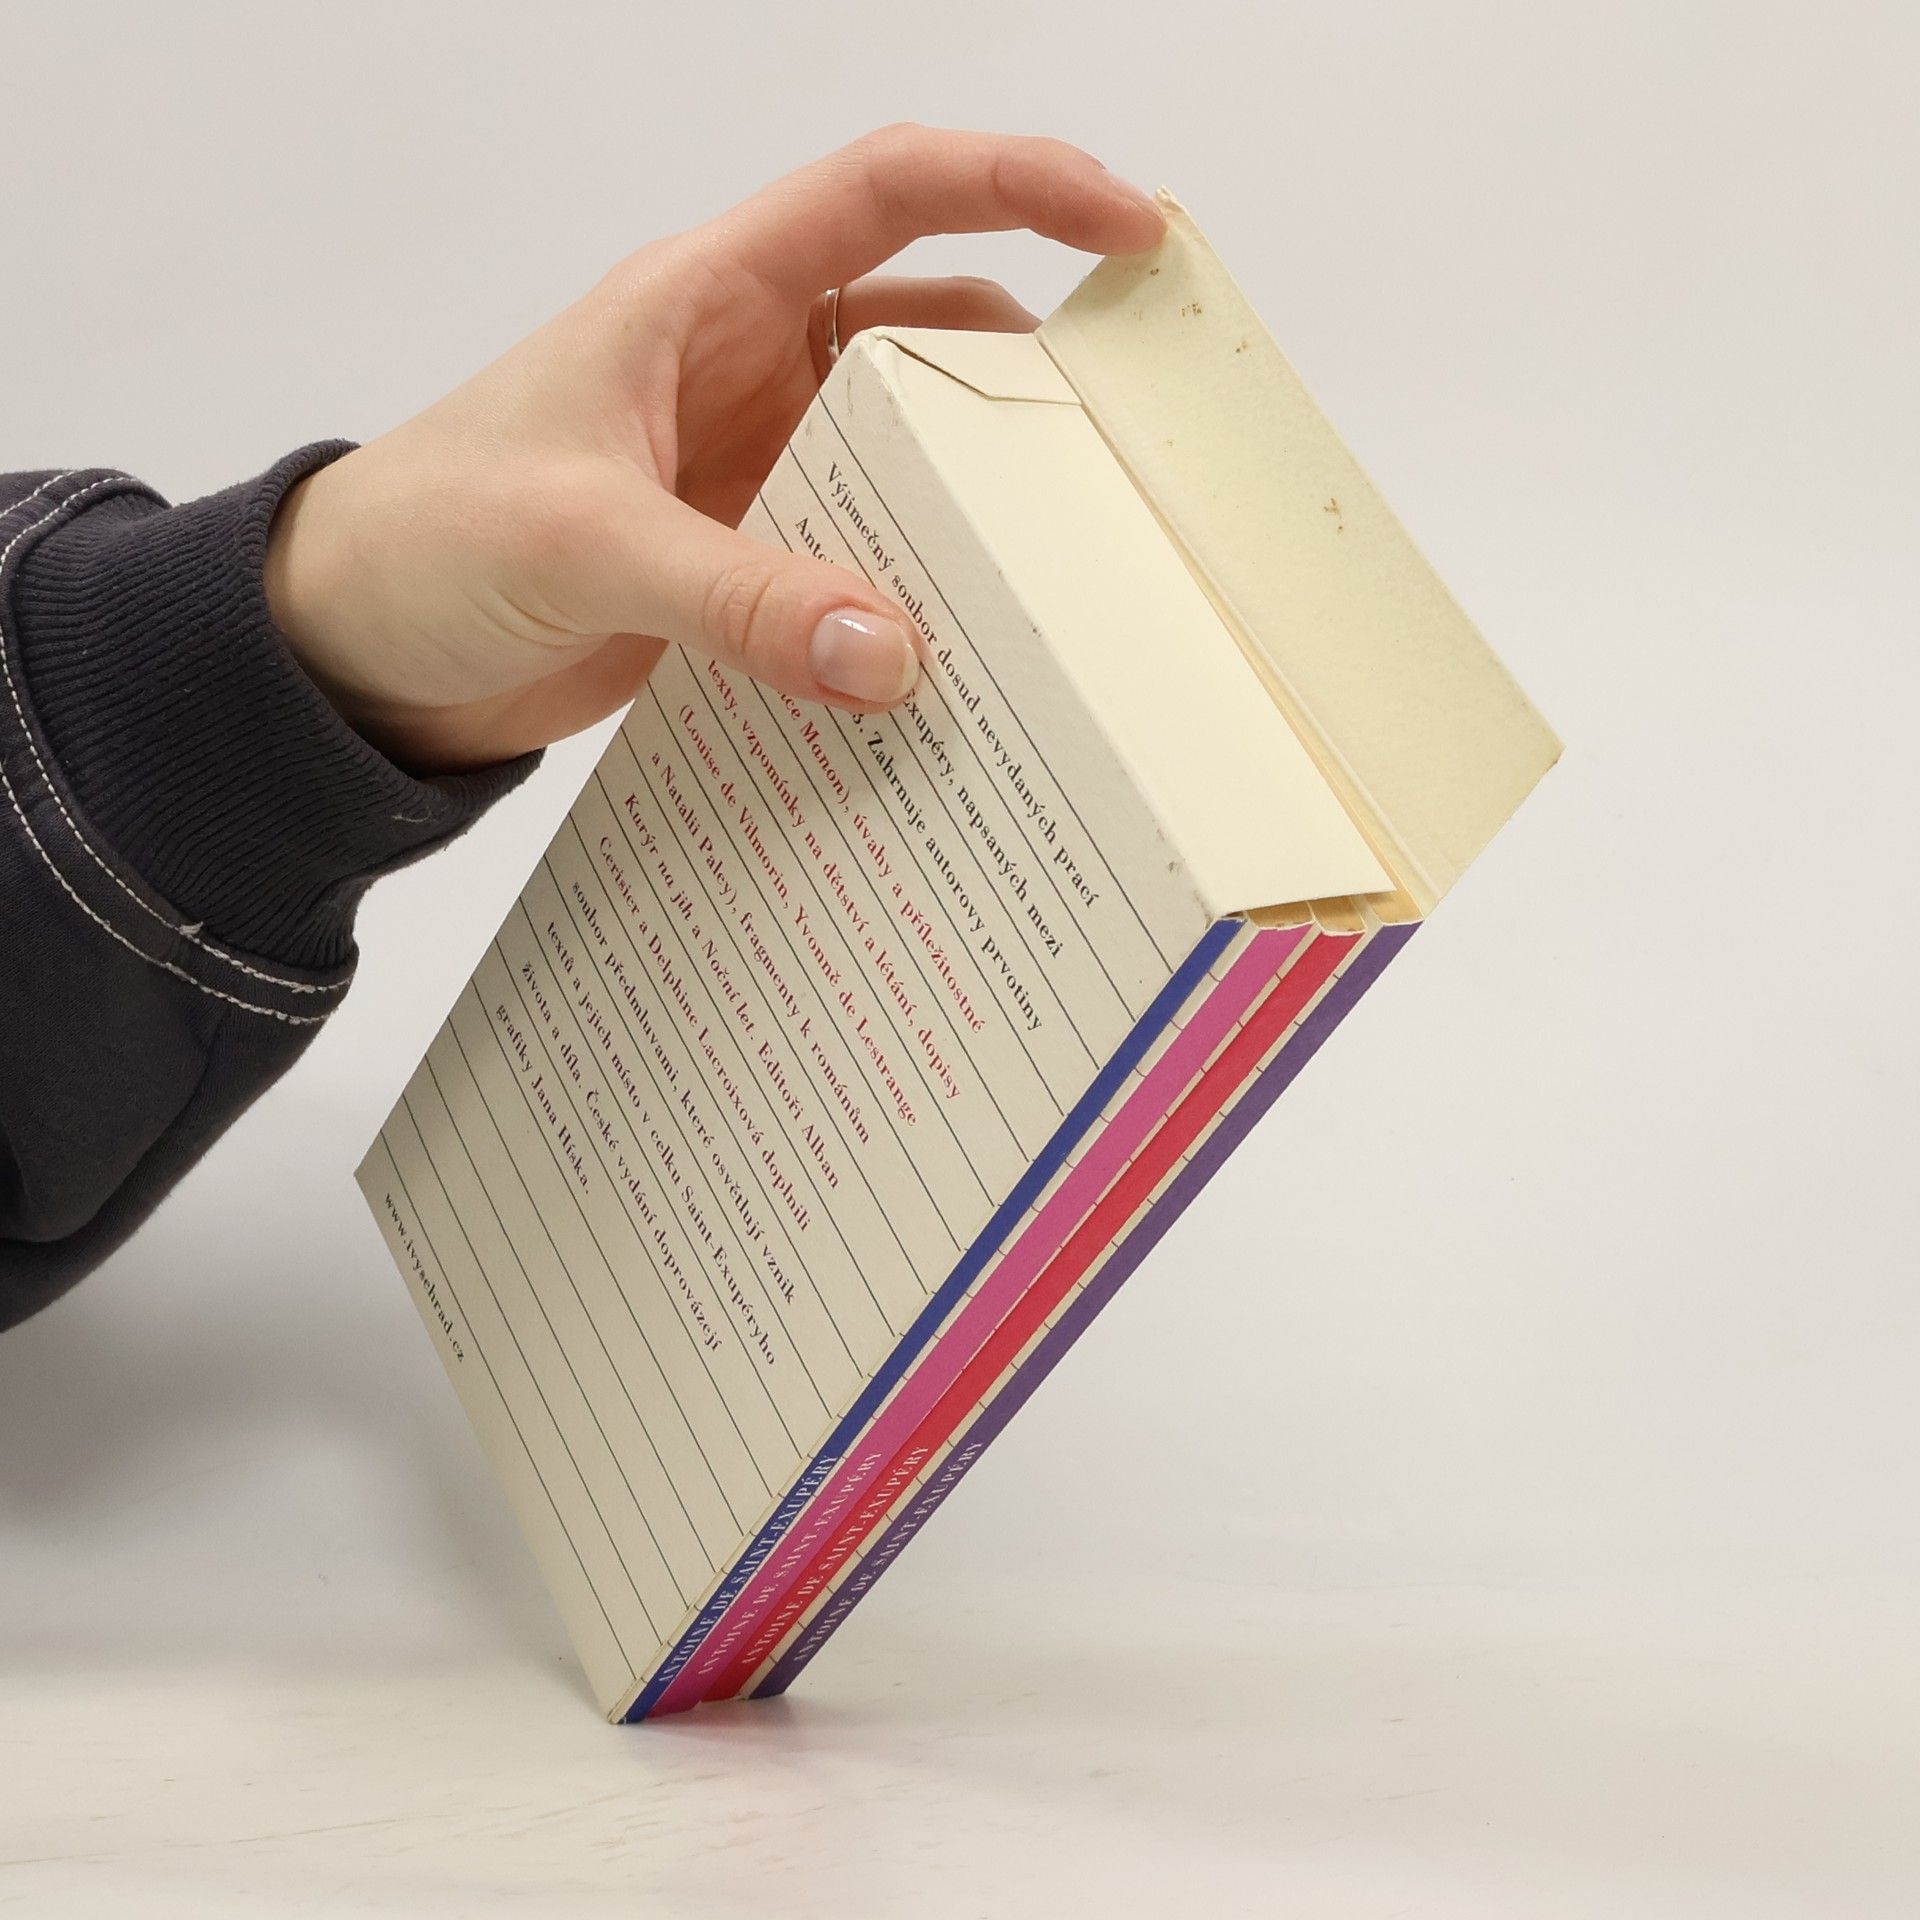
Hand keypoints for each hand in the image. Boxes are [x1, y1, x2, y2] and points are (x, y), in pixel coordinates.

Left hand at [264, 125, 1162, 772]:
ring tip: (1068, 561)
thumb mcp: (581, 541)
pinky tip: (963, 650)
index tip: (1125, 224)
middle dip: (1031, 371)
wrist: (358, 649)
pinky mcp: (751, 565)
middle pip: (929, 333)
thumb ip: (738, 596)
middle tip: (1130, 443)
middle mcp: (748, 369)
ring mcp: (757, 471)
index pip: (885, 194)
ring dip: (978, 503)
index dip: (1014, 183)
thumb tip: (894, 654)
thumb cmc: (427, 537)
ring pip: (910, 458)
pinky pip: (866, 562)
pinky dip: (917, 595)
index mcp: (705, 299)